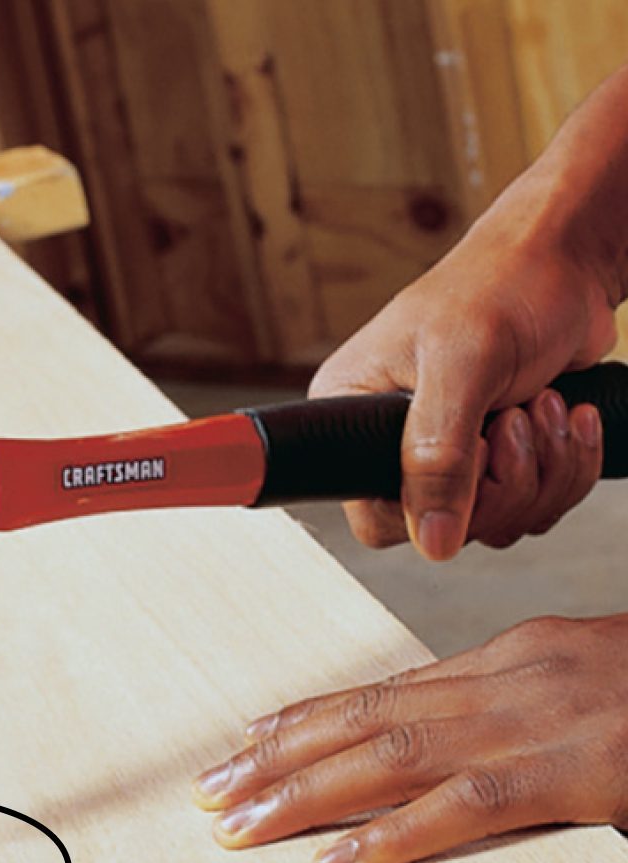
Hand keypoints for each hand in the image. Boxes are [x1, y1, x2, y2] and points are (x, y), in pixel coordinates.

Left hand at [193, 615, 627, 862]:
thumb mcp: (573, 682)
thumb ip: (500, 705)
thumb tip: (428, 740)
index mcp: (505, 660)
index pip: (380, 690)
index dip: (306, 717)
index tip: (245, 741)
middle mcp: (506, 680)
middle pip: (366, 720)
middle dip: (280, 758)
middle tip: (213, 791)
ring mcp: (538, 721)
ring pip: (392, 757)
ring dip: (305, 794)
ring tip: (241, 826)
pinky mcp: (579, 771)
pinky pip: (468, 806)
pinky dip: (394, 836)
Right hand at [314, 177, 616, 560]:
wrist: (566, 260)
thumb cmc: (502, 285)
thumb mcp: (463, 364)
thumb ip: (439, 456)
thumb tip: (432, 542)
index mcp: (353, 415)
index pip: (375, 515)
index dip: (433, 506)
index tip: (476, 452)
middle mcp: (393, 444)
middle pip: (446, 527)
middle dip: (508, 483)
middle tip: (521, 417)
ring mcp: (449, 454)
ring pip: (497, 522)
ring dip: (544, 472)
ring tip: (546, 405)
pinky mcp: (497, 456)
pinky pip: (534, 505)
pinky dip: (566, 467)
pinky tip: (568, 414)